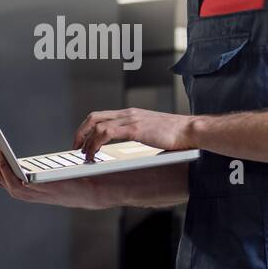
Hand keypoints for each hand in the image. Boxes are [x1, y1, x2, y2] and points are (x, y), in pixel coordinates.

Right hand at [0, 137, 112, 209]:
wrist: (102, 189)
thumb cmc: (84, 180)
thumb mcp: (60, 175)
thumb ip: (45, 170)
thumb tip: (33, 161)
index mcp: (36, 191)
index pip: (8, 183)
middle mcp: (33, 195)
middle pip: (3, 180)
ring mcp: (36, 194)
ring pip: (5, 182)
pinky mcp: (41, 190)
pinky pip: (15, 181)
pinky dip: (4, 169)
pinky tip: (0, 154)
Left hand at [73, 107, 195, 161]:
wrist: (191, 131)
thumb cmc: (177, 134)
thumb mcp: (153, 131)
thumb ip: (140, 133)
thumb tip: (131, 144)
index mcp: (132, 113)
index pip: (102, 115)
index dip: (87, 127)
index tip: (82, 140)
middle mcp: (129, 113)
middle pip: (94, 117)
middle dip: (80, 132)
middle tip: (76, 147)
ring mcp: (131, 120)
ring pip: (97, 125)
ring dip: (86, 141)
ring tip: (84, 154)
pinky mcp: (135, 129)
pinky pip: (107, 133)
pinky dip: (96, 143)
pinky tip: (95, 153)